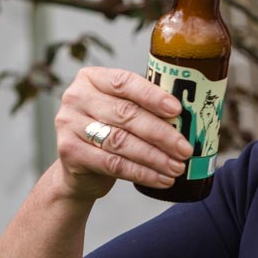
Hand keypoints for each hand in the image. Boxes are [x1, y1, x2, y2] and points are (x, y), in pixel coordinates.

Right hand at [53, 67, 192, 199]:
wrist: (79, 168)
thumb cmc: (110, 130)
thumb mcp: (122, 111)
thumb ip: (145, 106)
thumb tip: (188, 116)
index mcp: (92, 78)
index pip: (125, 83)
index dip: (153, 97)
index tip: (178, 110)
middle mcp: (76, 97)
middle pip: (126, 115)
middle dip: (161, 133)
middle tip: (185, 148)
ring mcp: (69, 124)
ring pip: (120, 142)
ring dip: (155, 157)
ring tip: (177, 166)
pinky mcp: (69, 152)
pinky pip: (113, 164)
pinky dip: (142, 173)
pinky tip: (162, 179)